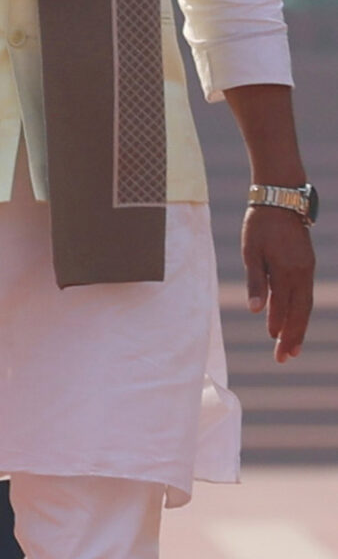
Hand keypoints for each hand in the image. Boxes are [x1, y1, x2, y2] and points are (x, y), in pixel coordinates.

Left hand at [244, 205, 314, 363]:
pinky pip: (305, 293)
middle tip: (286, 358)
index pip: (284, 307)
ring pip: (305, 304)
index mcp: (287, 271)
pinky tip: (293, 321)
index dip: (280, 328)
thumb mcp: (251, 253)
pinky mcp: (307, 264)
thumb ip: (256, 282)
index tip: (276, 348)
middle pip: (300, 311)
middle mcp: (302, 272)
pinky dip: (300, 310)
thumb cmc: (259, 226)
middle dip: (293, 336)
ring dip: (298, 326)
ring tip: (292, 347)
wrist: (280, 199)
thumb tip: (257, 311)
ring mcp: (307, 268)